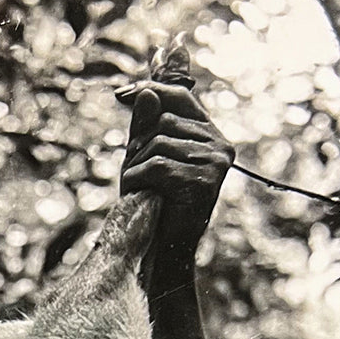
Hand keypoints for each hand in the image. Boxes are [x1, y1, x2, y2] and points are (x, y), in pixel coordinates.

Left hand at [117, 82, 233, 258]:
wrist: (164, 248)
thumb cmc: (153, 202)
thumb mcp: (145, 157)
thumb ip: (145, 125)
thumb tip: (145, 91)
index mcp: (211, 136)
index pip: (181, 97)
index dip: (150, 90)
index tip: (119, 94)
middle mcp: (220, 146)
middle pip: (164, 120)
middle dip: (138, 143)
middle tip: (133, 173)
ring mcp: (214, 164)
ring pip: (158, 141)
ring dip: (136, 165)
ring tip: (139, 188)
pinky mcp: (202, 181)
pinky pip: (157, 166)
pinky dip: (138, 180)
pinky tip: (141, 196)